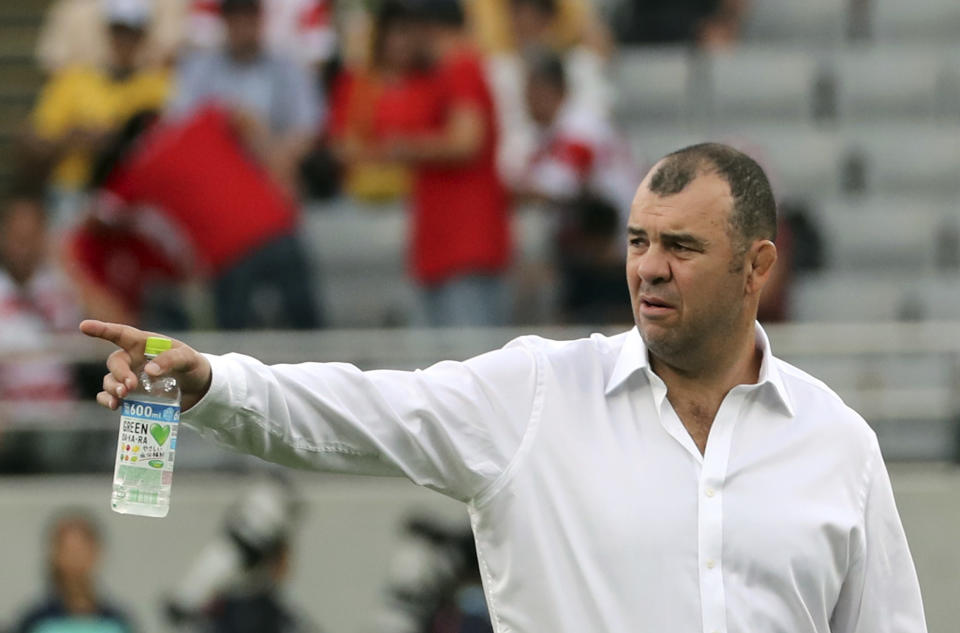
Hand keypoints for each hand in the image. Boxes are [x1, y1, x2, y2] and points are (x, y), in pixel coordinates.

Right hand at [79, 320, 212, 412]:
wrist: (199, 389)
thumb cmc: (193, 366)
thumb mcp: (189, 358)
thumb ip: (171, 360)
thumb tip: (148, 371)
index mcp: (145, 345)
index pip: (121, 334)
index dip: (102, 329)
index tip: (84, 326)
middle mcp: (134, 360)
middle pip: (115, 362)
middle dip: (118, 374)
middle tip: (129, 386)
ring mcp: (131, 378)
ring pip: (110, 380)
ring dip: (112, 388)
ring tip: (122, 397)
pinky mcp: (132, 396)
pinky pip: (110, 396)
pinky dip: (107, 400)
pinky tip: (114, 406)